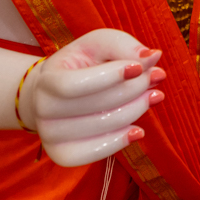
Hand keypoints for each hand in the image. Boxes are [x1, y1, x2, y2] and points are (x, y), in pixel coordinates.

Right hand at [19, 28, 165, 166]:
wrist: (55, 94)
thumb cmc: (82, 64)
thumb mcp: (98, 44)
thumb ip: (123, 46)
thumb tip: (152, 57)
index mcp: (47, 79)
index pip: (75, 84)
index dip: (110, 77)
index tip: (139, 67)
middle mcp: (43, 110)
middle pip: (96, 105)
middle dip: (133, 89)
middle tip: (156, 77)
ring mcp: (50, 136)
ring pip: (102, 127)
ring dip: (136, 111)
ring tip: (155, 96)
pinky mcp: (62, 155)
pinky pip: (96, 153)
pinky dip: (120, 142)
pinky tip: (138, 130)